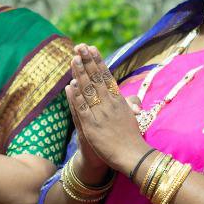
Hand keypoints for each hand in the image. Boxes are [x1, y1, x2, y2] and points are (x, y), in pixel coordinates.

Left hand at [65, 45, 143, 176]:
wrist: (131, 156)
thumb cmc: (131, 136)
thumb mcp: (133, 116)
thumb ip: (131, 104)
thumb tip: (130, 98)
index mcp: (119, 100)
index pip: (107, 76)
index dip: (98, 61)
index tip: (92, 48)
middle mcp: (110, 104)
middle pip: (96, 79)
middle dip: (88, 62)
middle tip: (80, 46)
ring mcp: (100, 114)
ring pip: (88, 91)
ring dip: (80, 74)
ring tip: (74, 59)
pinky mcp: (92, 127)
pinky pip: (82, 109)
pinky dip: (76, 97)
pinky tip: (70, 86)